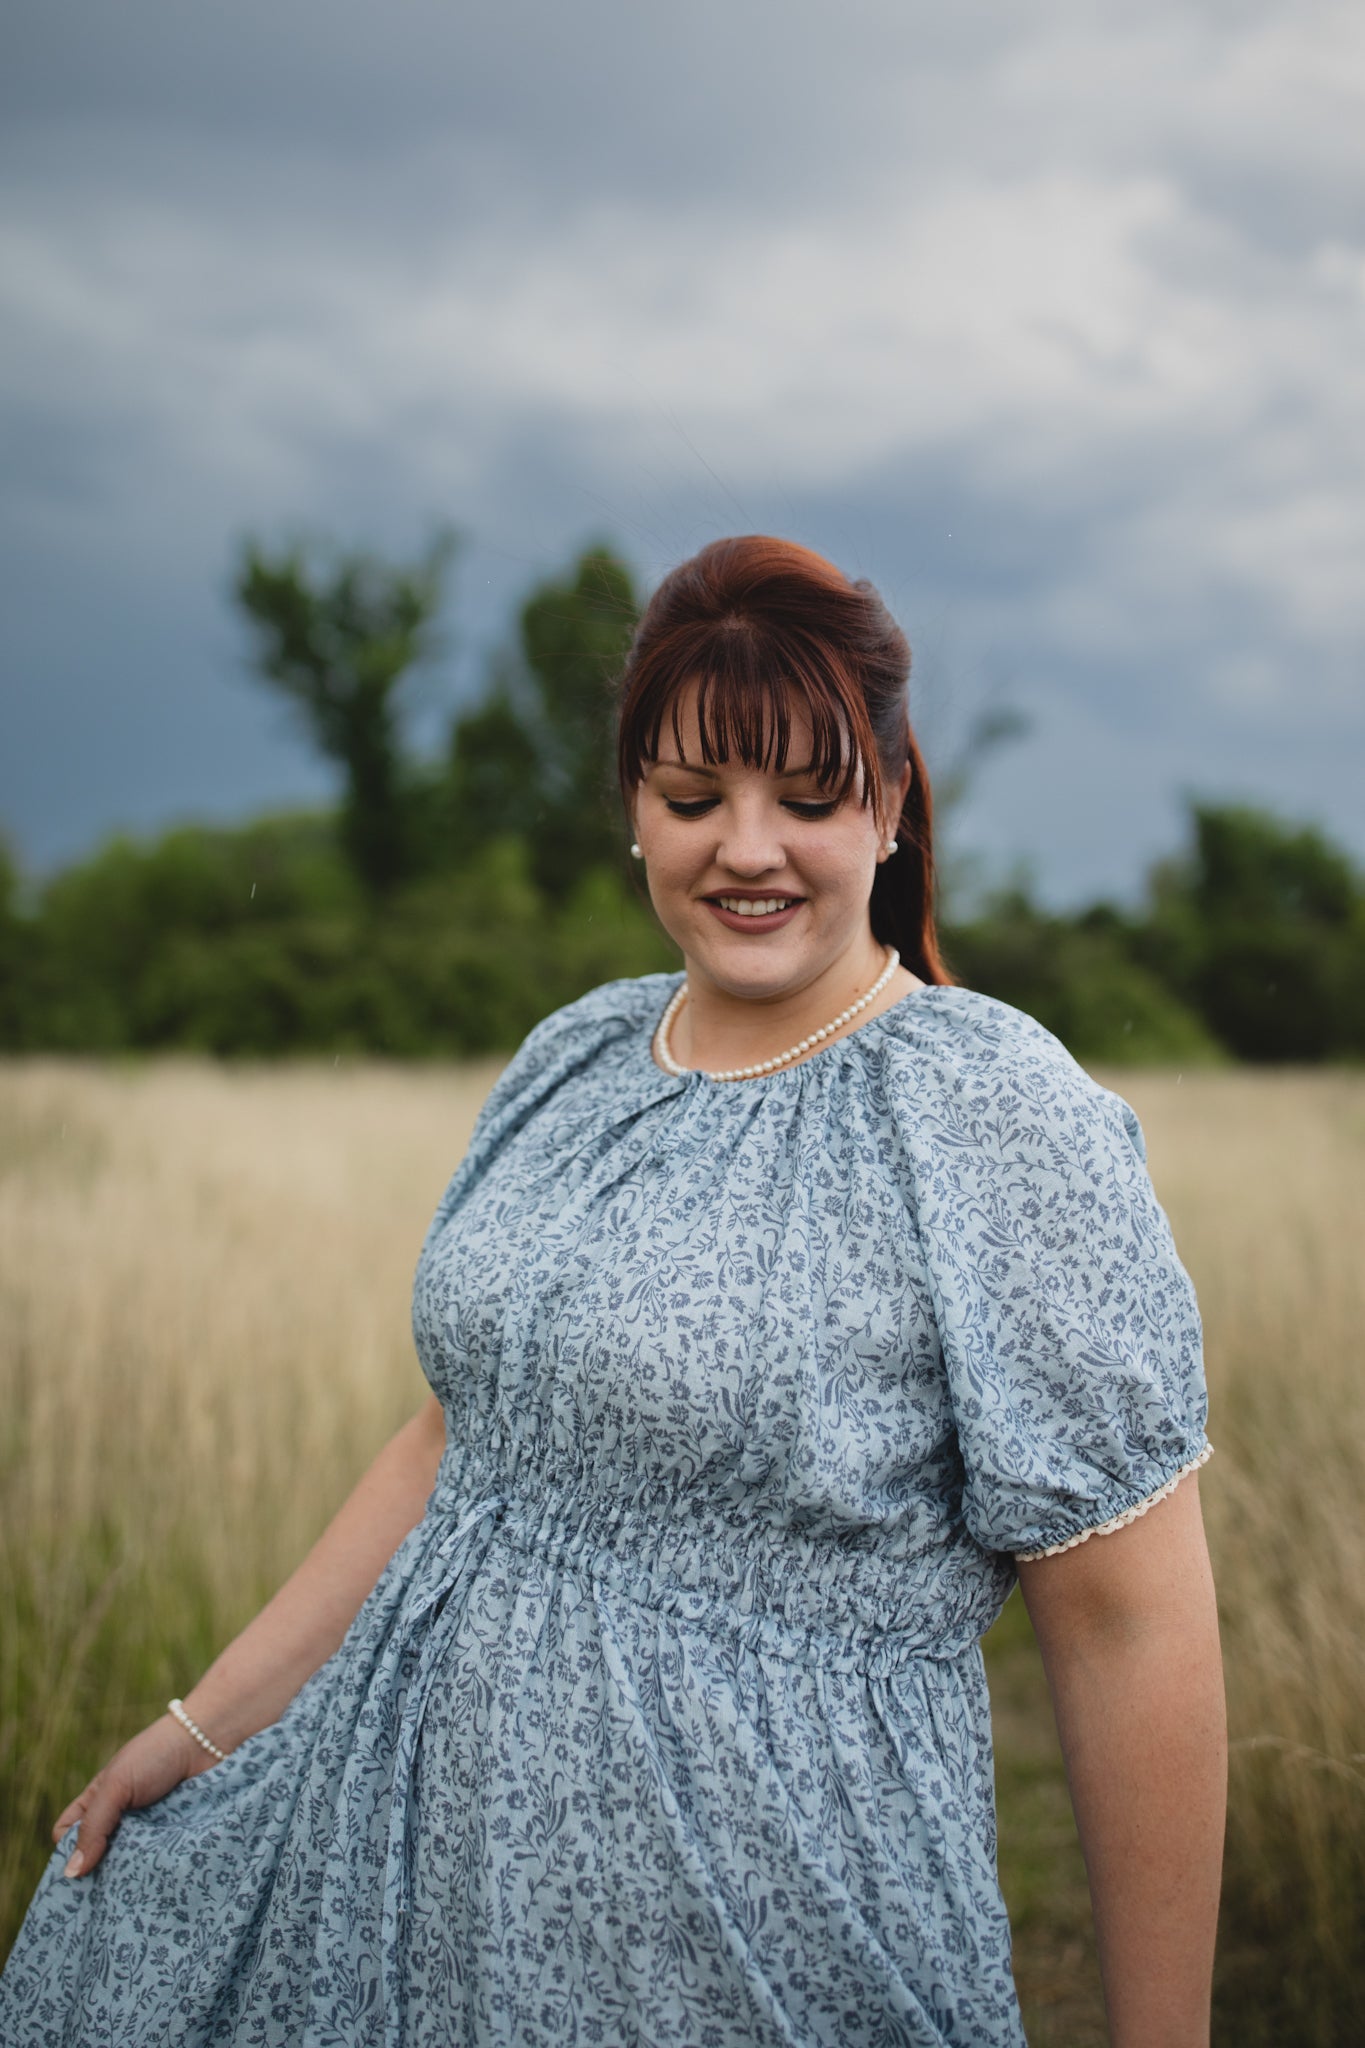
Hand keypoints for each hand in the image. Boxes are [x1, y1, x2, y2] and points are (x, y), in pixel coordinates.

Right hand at [53, 1713, 218, 1877]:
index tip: (78, 1867)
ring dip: (126, 1877)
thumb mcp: (116, 1786)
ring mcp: (145, 1832)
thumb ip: (94, 1826)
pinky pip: (154, 1865)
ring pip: (125, 1867)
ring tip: (130, 1889)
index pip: (67, 1835)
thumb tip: (71, 1875)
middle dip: (97, 1873)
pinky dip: (151, 1873)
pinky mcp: (170, 1841)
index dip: (68, 1850)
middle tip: (103, 1891)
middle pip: (96, 1858)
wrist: (207, 1743)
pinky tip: (153, 1884)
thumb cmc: (156, 1755)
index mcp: (97, 1801)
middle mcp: (119, 1820)